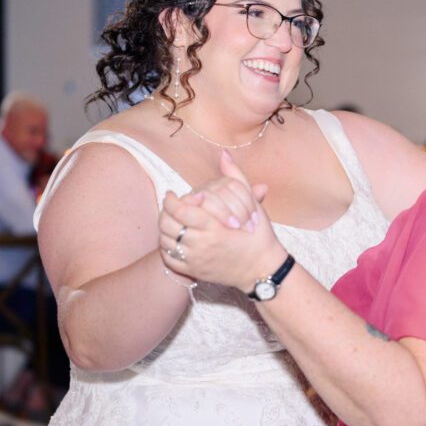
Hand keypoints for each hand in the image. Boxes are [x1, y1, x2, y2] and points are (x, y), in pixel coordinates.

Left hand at [158, 152, 285, 288]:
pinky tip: (173, 239)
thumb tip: (224, 153)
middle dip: (165, 213)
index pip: (181, 210)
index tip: (172, 195)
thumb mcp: (252, 204)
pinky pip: (170, 259)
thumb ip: (236, 177)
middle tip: (169, 206)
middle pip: (169, 226)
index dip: (172, 201)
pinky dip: (167, 248)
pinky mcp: (194, 272)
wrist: (261, 269)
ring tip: (171, 220)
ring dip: (164, 229)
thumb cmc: (258, 235)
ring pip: (167, 242)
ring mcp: (197, 260)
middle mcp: (203, 245)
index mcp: (215, 227)